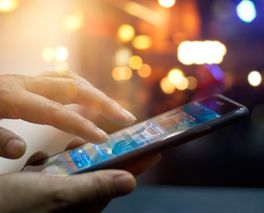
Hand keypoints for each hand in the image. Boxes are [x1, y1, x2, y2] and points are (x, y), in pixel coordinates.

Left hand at [0, 71, 135, 158]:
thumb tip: (21, 150)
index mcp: (12, 96)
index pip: (57, 113)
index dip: (83, 125)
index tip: (104, 139)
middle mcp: (25, 83)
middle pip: (74, 88)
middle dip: (104, 103)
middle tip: (127, 118)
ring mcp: (28, 80)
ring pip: (71, 79)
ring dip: (96, 93)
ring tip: (114, 109)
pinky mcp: (27, 81)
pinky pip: (62, 80)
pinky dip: (80, 88)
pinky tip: (87, 99)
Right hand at [0, 139, 160, 212]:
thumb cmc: (17, 206)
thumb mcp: (59, 192)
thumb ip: (95, 186)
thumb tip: (131, 181)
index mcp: (86, 204)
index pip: (121, 181)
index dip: (140, 165)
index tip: (156, 151)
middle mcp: (76, 201)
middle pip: (101, 173)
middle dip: (102, 155)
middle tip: (101, 141)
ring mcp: (58, 196)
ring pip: (78, 170)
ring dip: (73, 157)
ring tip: (66, 148)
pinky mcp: (43, 191)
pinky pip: (55, 173)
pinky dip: (50, 164)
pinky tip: (37, 163)